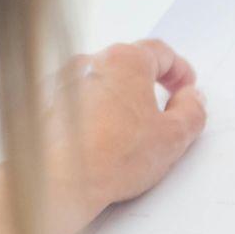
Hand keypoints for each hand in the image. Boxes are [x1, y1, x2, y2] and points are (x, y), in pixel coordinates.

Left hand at [46, 39, 206, 228]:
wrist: (58, 180)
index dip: (180, 71)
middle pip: (127, 65)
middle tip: (160, 111)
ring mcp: (61, 80)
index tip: (185, 89)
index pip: (161, 52)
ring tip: (124, 132)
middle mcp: (90, 62)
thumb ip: (192, 112)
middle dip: (147, 84)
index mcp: (125, 61)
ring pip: (99, 82)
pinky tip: (95, 138)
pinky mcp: (42, 101)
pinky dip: (89, 112)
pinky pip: (74, 99)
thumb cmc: (112, 158)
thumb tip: (192, 99)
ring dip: (116, 99)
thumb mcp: (172, 138)